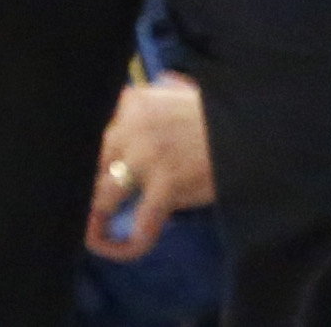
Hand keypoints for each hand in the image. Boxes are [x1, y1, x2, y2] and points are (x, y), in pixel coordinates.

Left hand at [84, 76, 214, 258]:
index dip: (80, 157)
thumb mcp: (185, 91)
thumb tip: (161, 81)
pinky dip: (127, 244)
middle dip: (79, 188)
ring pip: (102, 195)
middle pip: (86, 161)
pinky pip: (140, 224)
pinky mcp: (168, 186)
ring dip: (93, 219)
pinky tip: (123, 249)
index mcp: (131, 102)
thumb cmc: (221, 114)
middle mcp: (131, 127)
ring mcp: (148, 157)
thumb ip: (164, 90)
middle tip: (78, 207)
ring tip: (91, 234)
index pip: (90, 131)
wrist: (256, 129)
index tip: (74, 172)